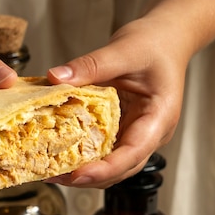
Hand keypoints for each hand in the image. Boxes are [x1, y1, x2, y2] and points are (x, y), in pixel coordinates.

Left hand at [48, 14, 190, 188]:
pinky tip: (57, 152)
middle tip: (51, 175)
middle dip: (87, 177)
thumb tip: (55, 77)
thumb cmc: (154, 44)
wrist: (166, 37)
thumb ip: (90, 65)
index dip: (104, 169)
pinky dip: (81, 155)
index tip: (77, 176)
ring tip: (48, 170)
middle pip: (120, 169)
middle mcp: (149, 133)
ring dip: (81, 171)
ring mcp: (136, 134)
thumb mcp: (123, 50)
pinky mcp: (122, 129)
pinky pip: (102, 149)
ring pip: (110, 165)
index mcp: (159, 118)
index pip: (133, 154)